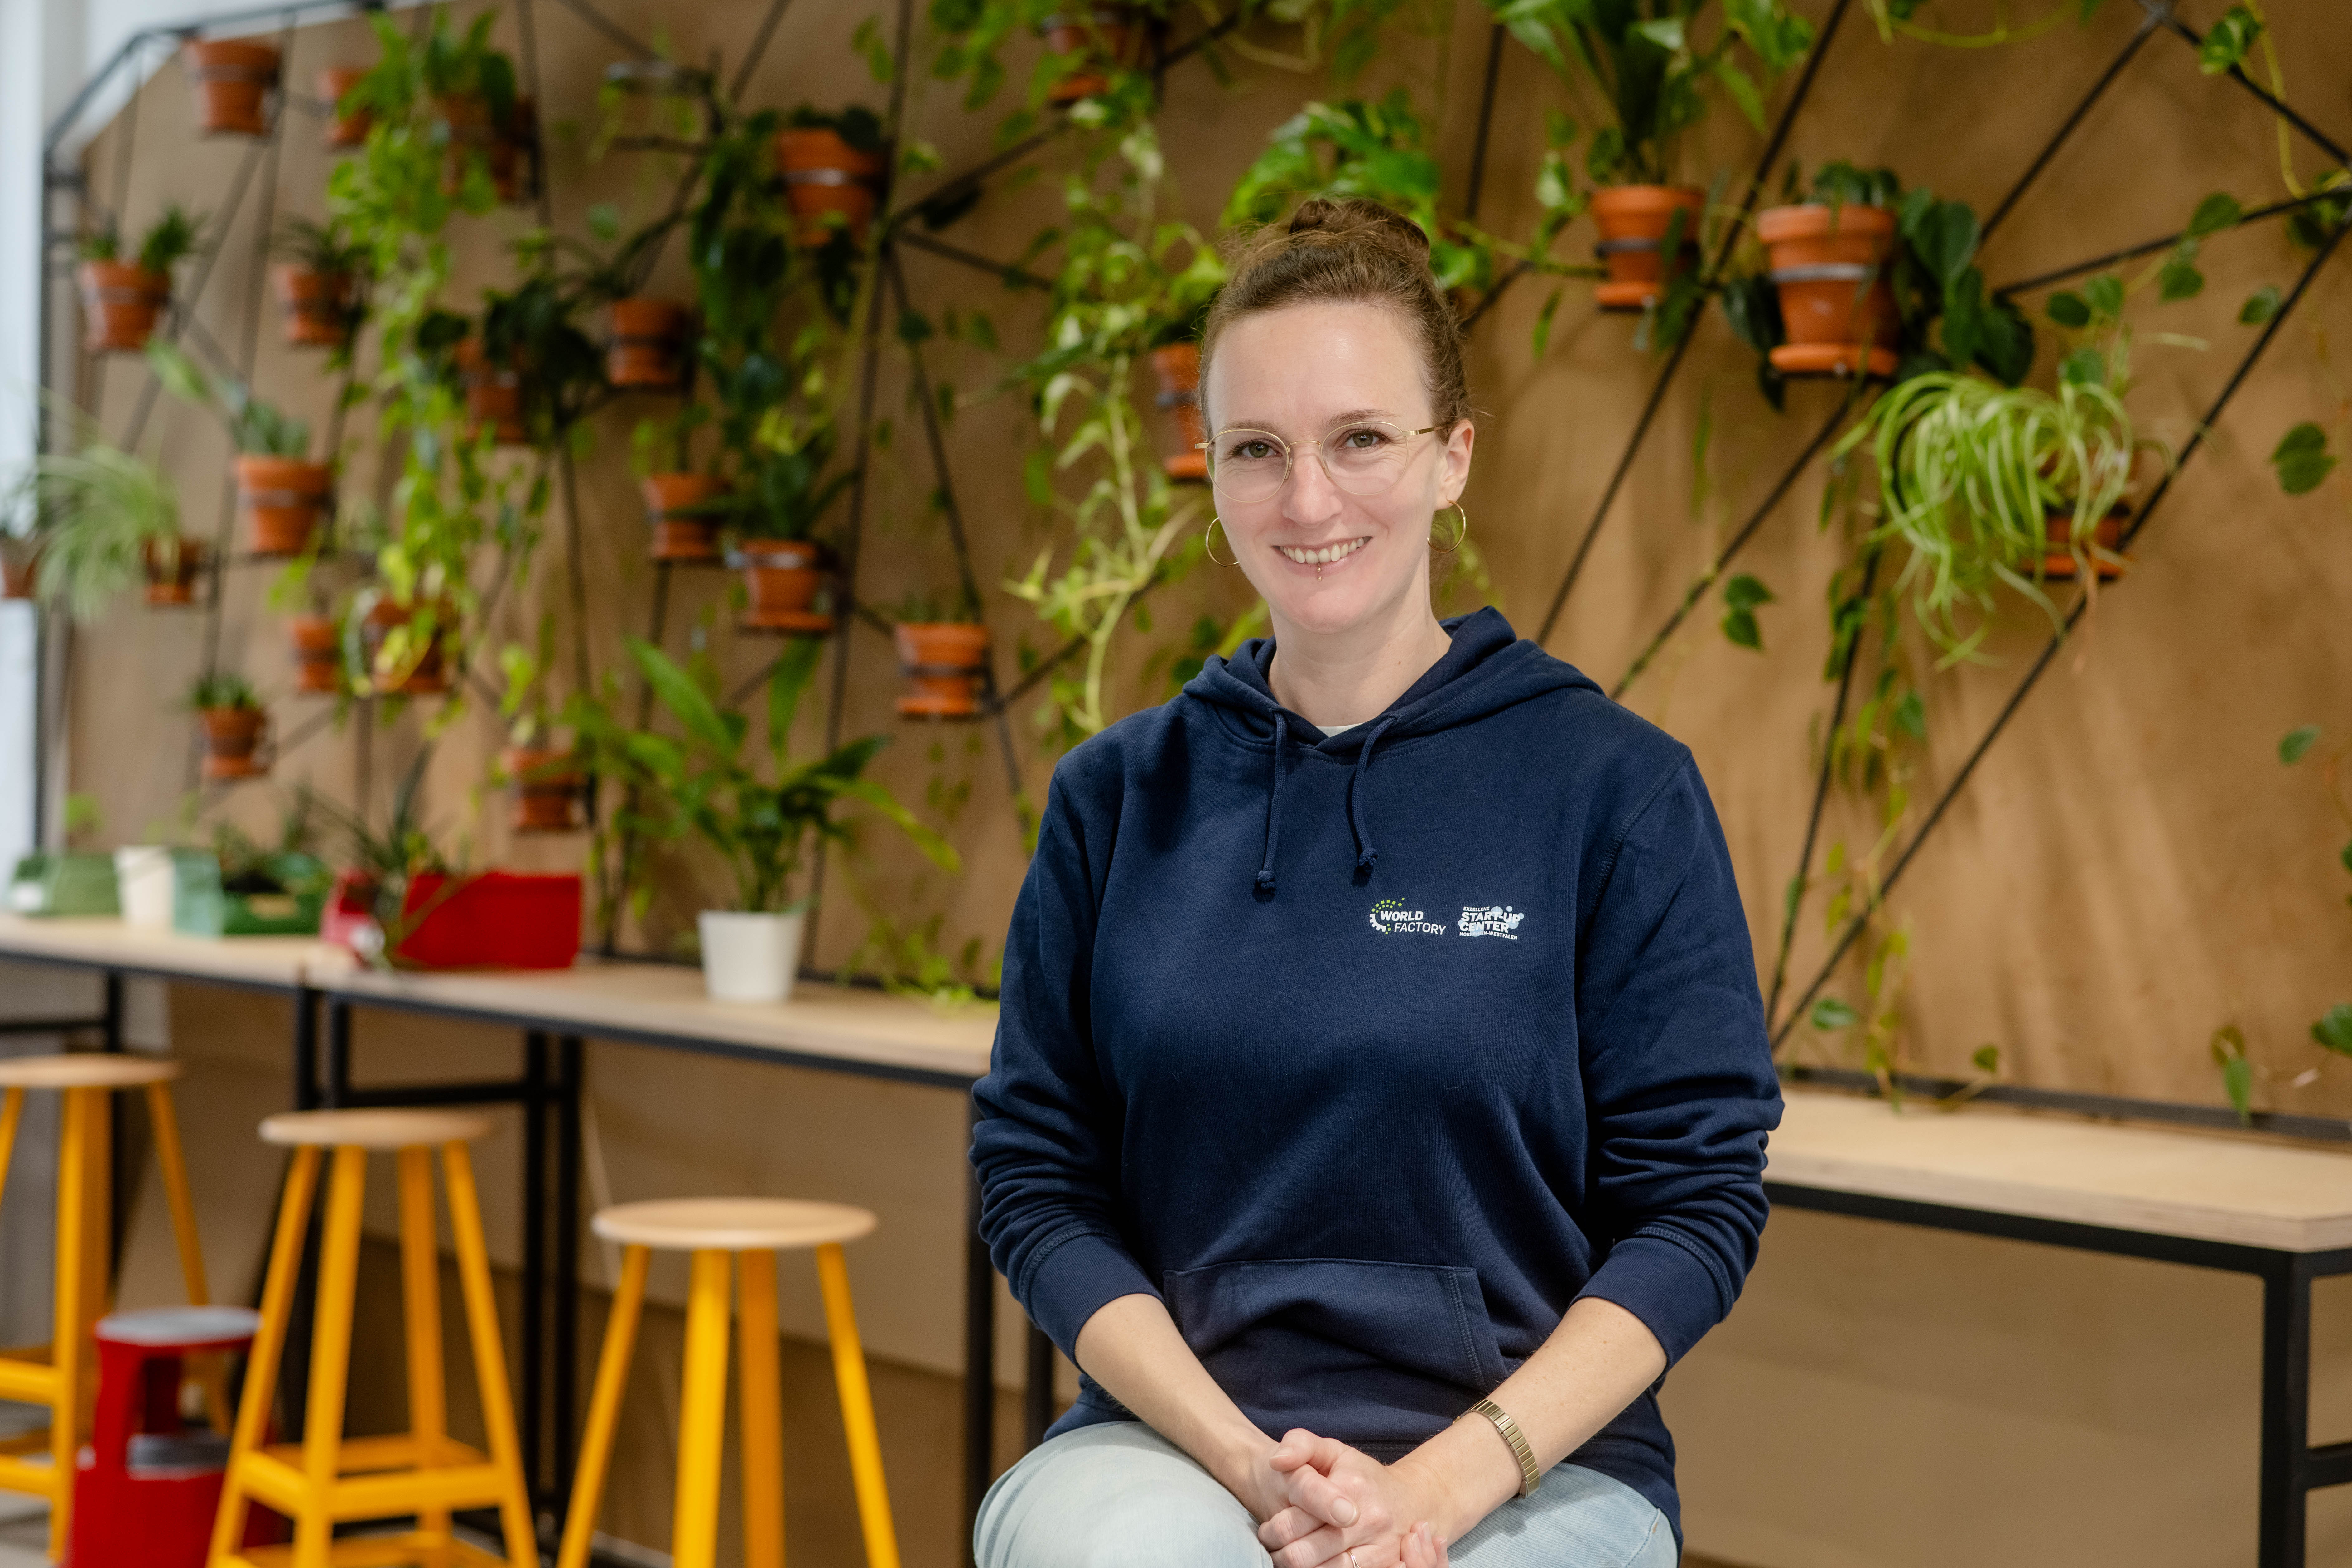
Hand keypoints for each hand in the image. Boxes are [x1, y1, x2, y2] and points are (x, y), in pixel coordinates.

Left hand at [1255, 1429, 1451, 1567]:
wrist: (1408, 1500)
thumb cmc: (1359, 1475)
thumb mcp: (1331, 1451)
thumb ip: (1300, 1446)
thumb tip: (1276, 1461)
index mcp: (1351, 1487)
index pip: (1295, 1521)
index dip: (1272, 1531)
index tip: (1267, 1530)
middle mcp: (1368, 1520)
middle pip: (1302, 1555)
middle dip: (1280, 1553)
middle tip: (1274, 1547)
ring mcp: (1379, 1549)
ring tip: (1290, 1556)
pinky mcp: (1385, 1566)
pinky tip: (1314, 1562)